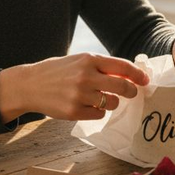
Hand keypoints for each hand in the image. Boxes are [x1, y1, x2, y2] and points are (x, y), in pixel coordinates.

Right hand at [0, 53, 149, 122]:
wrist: (30, 84)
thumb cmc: (57, 72)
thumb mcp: (78, 61)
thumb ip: (101, 66)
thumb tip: (128, 74)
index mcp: (88, 59)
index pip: (122, 66)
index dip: (137, 74)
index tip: (144, 80)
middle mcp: (85, 76)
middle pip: (121, 86)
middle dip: (131, 91)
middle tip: (132, 93)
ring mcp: (79, 94)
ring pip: (111, 103)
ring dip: (111, 102)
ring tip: (101, 99)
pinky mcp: (74, 111)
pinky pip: (99, 115)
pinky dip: (97, 112)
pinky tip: (87, 106)